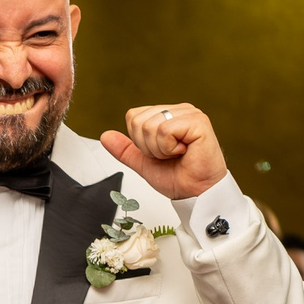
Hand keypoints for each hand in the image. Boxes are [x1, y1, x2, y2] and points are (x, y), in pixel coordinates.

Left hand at [100, 103, 229, 200]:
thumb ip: (126, 149)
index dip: (139, 141)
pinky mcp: (198, 121)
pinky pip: (164, 131)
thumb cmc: (179, 178)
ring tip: (177, 154)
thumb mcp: (144, 163)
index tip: (160, 152)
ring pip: (149, 126)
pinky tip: (184, 152)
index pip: (133, 116)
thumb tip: (105, 136)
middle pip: (138, 121)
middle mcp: (179, 110)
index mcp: (167, 115)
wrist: (197, 193)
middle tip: (169, 155)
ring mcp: (189, 113)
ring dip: (159, 149)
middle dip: (148, 146)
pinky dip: (168, 148)